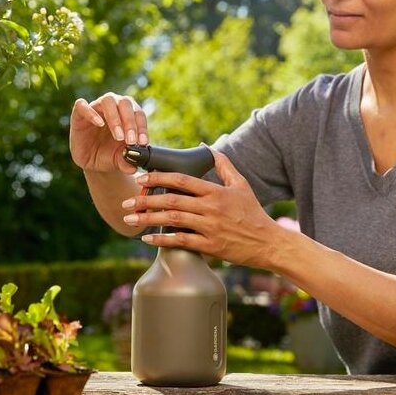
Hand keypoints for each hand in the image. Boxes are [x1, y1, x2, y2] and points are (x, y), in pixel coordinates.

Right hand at [70, 93, 147, 174]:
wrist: (91, 161)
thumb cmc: (109, 155)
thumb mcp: (119, 160)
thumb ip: (127, 162)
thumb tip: (133, 167)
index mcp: (128, 114)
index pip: (138, 113)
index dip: (142, 127)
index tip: (143, 142)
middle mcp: (114, 107)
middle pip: (125, 103)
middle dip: (130, 122)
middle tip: (131, 141)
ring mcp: (96, 108)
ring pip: (108, 100)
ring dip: (116, 118)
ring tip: (118, 136)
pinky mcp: (79, 114)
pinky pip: (82, 105)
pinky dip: (91, 112)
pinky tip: (99, 124)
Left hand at [121, 149, 278, 268]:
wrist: (268, 242)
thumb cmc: (253, 212)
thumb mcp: (241, 184)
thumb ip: (223, 165)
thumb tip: (208, 147)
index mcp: (216, 191)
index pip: (181, 180)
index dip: (158, 178)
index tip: (141, 178)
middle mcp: (211, 208)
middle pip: (172, 201)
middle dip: (145, 200)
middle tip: (127, 201)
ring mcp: (210, 228)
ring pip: (173, 221)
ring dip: (148, 219)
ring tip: (130, 218)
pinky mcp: (211, 246)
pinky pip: (182, 241)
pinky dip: (162, 240)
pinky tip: (147, 238)